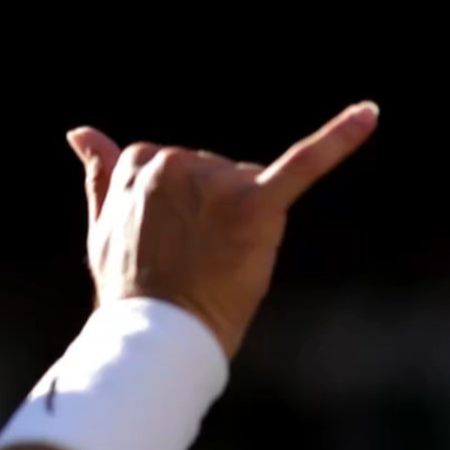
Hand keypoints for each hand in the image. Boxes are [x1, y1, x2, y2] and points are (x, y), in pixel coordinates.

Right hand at [65, 103, 379, 358]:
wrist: (157, 335)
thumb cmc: (130, 287)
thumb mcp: (103, 226)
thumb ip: (101, 174)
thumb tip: (79, 130)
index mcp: (142, 162)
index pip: (179, 166)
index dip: (183, 208)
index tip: (168, 244)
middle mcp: (177, 162)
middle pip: (218, 172)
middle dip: (214, 211)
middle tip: (193, 259)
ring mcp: (217, 183)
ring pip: (248, 182)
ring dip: (242, 218)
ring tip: (217, 261)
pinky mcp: (258, 204)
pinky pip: (305, 164)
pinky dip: (340, 138)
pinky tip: (370, 114)